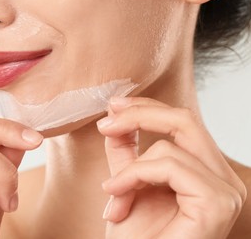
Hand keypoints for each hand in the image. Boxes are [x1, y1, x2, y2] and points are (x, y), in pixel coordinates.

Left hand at [97, 97, 246, 238]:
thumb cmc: (137, 238)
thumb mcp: (127, 184)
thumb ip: (125, 151)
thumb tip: (115, 117)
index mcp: (206, 171)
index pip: (183, 122)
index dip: (147, 107)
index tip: (113, 106)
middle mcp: (223, 178)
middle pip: (185, 120)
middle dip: (140, 114)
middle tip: (106, 122)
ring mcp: (225, 191)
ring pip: (170, 146)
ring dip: (129, 168)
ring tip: (111, 192)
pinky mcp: (216, 203)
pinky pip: (168, 166)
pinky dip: (135, 175)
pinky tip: (116, 196)